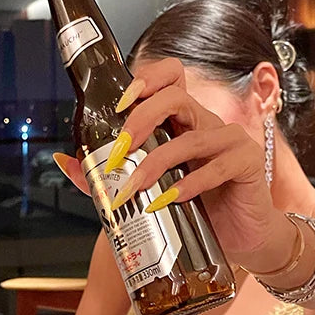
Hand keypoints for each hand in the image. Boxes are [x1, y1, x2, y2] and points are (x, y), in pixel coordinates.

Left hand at [54, 58, 283, 260]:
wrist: (241, 236)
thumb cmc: (197, 208)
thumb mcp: (150, 190)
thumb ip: (110, 175)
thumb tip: (66, 162)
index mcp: (183, 121)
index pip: (170, 77)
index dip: (146, 80)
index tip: (119, 106)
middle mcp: (206, 123)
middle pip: (176, 97)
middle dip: (142, 119)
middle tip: (120, 150)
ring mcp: (231, 140)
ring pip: (192, 137)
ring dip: (158, 162)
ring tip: (136, 188)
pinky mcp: (248, 163)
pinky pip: (218, 166)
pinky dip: (191, 183)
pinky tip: (173, 199)